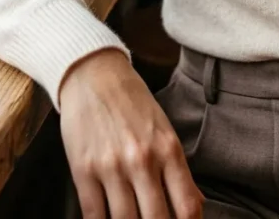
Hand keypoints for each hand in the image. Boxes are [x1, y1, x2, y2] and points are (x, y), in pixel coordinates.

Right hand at [59, 49, 204, 218]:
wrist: (93, 75)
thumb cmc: (132, 103)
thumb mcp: (164, 129)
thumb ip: (177, 169)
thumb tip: (195, 205)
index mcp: (168, 149)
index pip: (187, 206)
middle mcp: (142, 160)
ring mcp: (111, 167)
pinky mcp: (83, 170)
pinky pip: (93, 216)